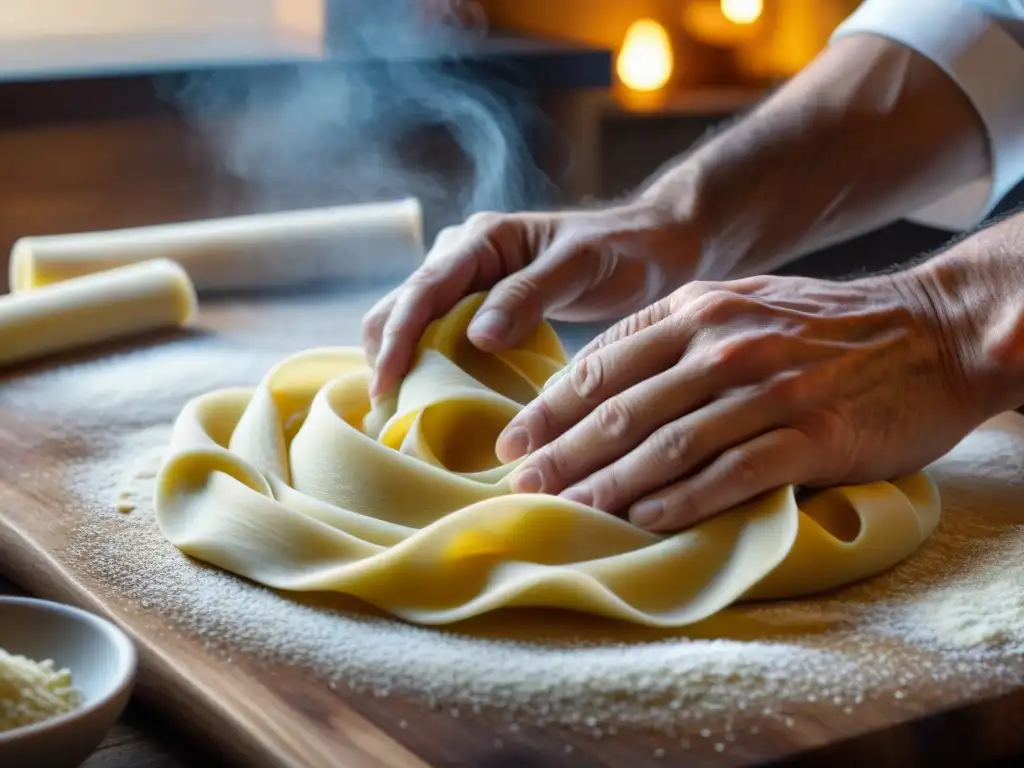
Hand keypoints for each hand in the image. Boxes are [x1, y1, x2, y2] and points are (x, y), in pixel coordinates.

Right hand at [362, 201, 697, 398]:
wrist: (648, 246)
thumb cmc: (621, 250)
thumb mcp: (580, 266)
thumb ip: (528, 294)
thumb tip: (475, 336)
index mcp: (481, 239)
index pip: (422, 290)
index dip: (398, 338)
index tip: (387, 385)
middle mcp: (462, 256)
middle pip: (401, 306)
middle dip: (387, 356)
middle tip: (387, 417)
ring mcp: (467, 282)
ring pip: (413, 324)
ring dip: (403, 365)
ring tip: (399, 419)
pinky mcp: (478, 309)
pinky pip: (438, 336)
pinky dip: (429, 367)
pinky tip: (431, 402)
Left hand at [495, 272, 980, 531]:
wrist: (931, 332)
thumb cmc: (826, 326)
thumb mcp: (743, 302)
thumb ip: (675, 333)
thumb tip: (601, 376)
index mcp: (700, 309)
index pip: (604, 363)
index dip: (551, 407)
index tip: (512, 441)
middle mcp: (725, 344)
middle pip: (622, 410)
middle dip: (561, 454)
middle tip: (520, 487)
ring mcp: (768, 390)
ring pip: (666, 446)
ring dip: (607, 487)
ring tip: (565, 513)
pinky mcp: (810, 436)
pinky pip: (729, 475)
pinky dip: (680, 503)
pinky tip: (642, 522)